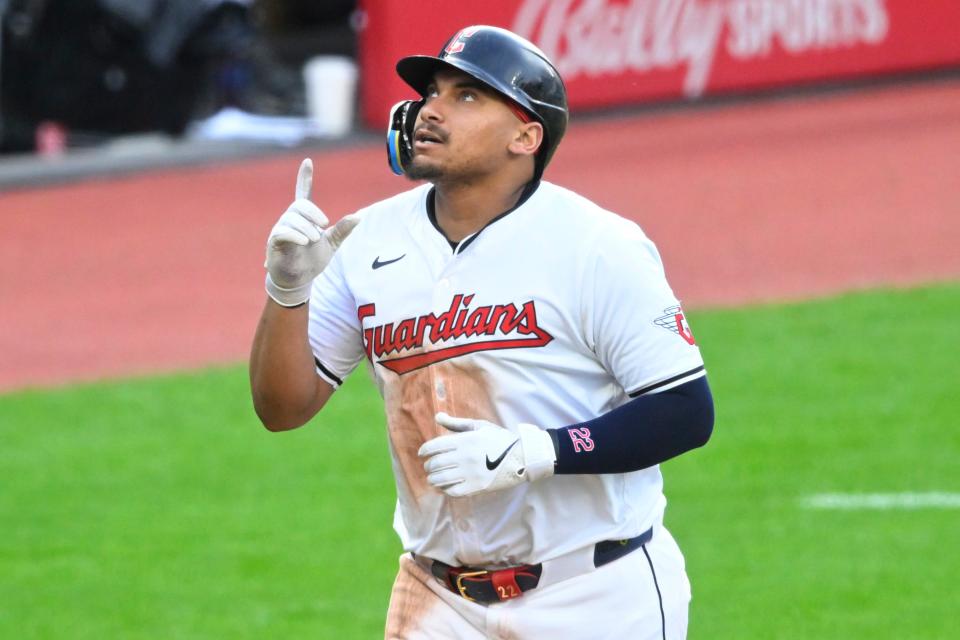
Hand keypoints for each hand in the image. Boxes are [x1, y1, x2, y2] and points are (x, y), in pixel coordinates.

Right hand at [264, 158, 361, 306]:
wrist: (300, 280)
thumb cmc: (312, 261)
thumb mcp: (331, 244)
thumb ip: (342, 230)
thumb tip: (359, 217)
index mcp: (304, 218)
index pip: (303, 193)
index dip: (305, 178)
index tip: (308, 162)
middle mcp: (290, 220)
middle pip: (300, 205)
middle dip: (313, 213)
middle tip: (323, 225)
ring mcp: (281, 229)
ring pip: (292, 218)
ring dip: (306, 228)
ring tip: (314, 239)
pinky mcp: (274, 241)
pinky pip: (282, 232)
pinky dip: (295, 235)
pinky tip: (304, 241)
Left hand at [418, 412, 556, 497]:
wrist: (521, 457)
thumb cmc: (499, 439)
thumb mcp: (479, 426)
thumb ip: (456, 423)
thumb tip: (437, 417)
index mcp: (465, 441)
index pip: (435, 446)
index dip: (424, 450)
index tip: (422, 454)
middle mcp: (465, 457)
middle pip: (436, 464)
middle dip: (428, 465)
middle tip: (428, 466)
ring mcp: (470, 474)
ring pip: (441, 479)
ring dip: (433, 479)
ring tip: (433, 477)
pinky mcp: (476, 487)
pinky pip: (453, 491)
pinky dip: (444, 490)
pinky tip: (444, 486)